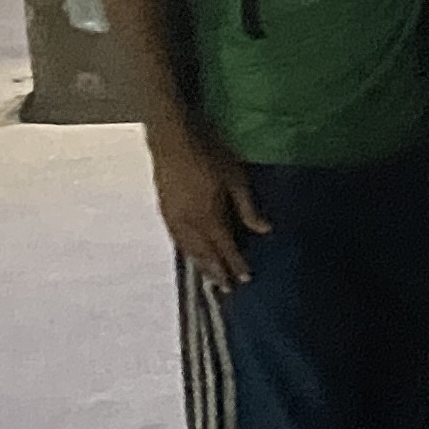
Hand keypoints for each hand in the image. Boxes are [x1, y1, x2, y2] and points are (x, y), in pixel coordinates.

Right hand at [148, 128, 266, 290]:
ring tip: (210, 278)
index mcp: (208, 216)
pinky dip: (186, 251)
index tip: (244, 279)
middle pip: (204, 254)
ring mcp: (173, 218)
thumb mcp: (235, 178)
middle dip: (216, 272)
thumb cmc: (208, 154)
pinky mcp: (164, 210)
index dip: (235, 264)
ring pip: (188, 249)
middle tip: (226, 289)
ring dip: (200, 265)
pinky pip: (176, 239)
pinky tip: (191, 254)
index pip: (224, 247)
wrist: (171, 139)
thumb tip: (264, 230)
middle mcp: (188, 223)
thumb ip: (248, 207)